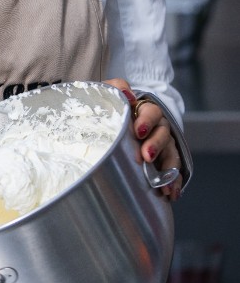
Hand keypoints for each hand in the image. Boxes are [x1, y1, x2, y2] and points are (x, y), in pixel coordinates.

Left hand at [105, 77, 182, 200]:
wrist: (109, 123)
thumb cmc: (110, 109)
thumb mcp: (108, 95)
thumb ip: (116, 88)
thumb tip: (128, 95)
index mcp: (144, 111)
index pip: (151, 112)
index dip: (147, 120)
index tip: (138, 131)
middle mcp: (156, 127)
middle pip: (163, 133)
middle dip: (156, 144)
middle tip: (146, 156)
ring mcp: (162, 145)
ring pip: (171, 153)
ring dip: (169, 168)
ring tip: (164, 184)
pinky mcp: (162, 161)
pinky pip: (173, 171)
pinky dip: (174, 182)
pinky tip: (171, 194)